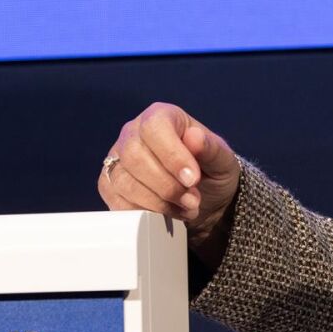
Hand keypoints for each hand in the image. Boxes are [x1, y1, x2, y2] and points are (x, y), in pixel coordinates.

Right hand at [98, 102, 240, 265]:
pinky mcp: (110, 184)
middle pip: (134, 156)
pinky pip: (117, 201)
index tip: (193, 179)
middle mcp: (133, 133)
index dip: (172, 155)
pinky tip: (166, 215)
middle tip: (193, 201)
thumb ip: (211, 148)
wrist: (203, 197)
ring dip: (157, 202)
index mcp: (161, 115)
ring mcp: (118, 159)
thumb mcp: (223, 159)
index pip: (155, 127)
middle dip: (167, 186)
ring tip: (185, 210)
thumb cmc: (211, 170)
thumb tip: (194, 137)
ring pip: (124, 181)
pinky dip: (143, 213)